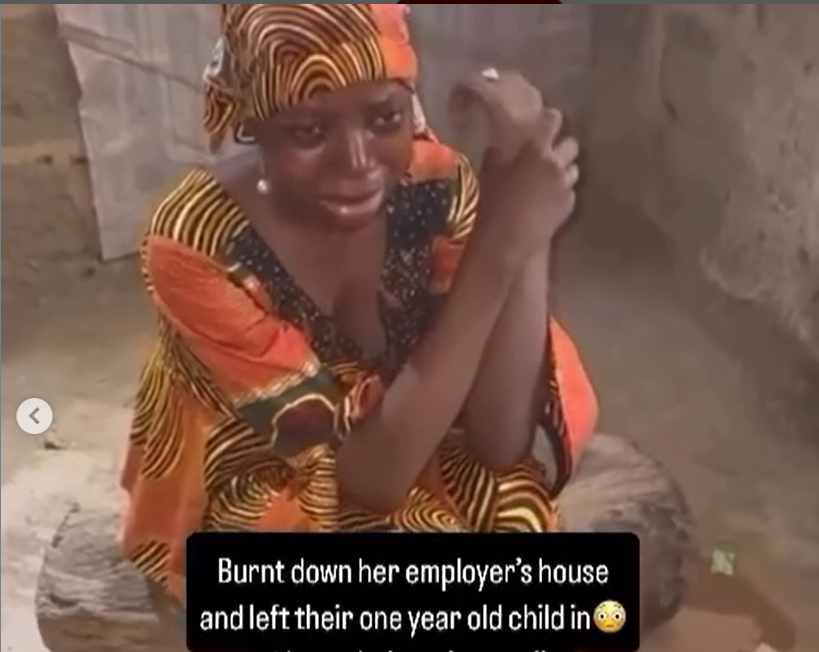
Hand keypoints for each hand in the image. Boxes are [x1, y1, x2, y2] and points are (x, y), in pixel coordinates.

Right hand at [450, 70, 579, 265]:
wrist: (507, 241)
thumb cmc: (492, 203)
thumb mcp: (490, 170)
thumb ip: (502, 151)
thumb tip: (506, 142)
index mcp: (534, 147)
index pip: (553, 119)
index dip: (550, 122)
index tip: (544, 126)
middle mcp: (556, 162)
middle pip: (571, 143)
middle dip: (561, 148)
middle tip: (547, 156)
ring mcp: (566, 184)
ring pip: (574, 167)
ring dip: (564, 170)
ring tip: (549, 181)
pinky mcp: (570, 204)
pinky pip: (570, 190)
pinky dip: (562, 193)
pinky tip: (548, 202)